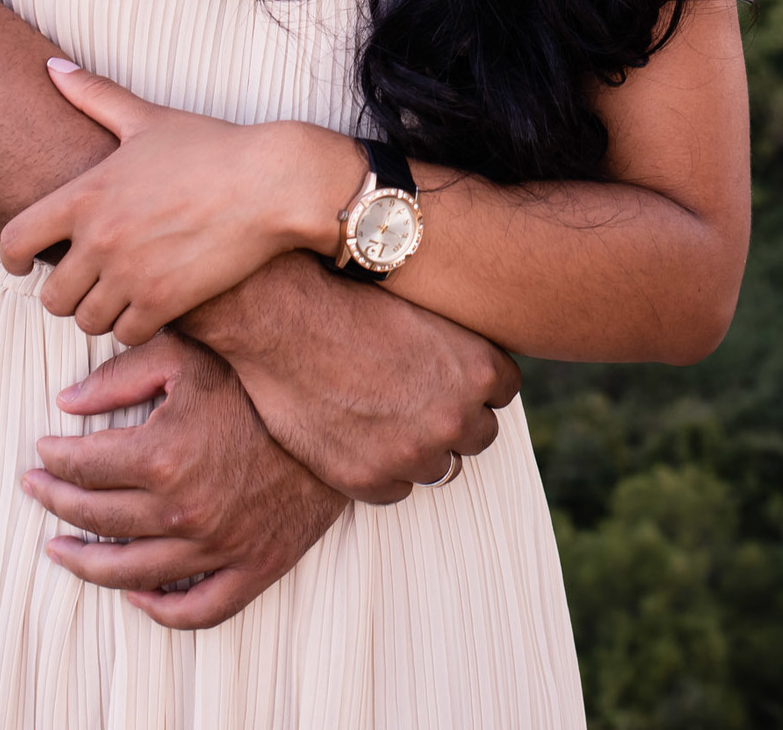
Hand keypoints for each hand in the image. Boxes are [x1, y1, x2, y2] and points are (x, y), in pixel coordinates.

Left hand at [0, 61, 364, 344]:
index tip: (23, 262)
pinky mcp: (164, 302)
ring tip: (115, 295)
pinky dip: (132, 326)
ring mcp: (130, 275)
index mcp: (86, 194)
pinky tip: (146, 307)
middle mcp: (100, 240)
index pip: (16, 240)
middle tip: (83, 281)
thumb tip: (51, 65)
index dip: (12, 257)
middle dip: (63, 291)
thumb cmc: (210, 148)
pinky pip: (126, 334)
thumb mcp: (146, 118)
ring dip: (97, 312)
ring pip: (86, 320)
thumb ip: (93, 95)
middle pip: (50, 295)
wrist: (270, 184)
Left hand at [23, 332, 346, 628]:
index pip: (83, 466)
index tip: (40, 451)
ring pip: (131, 572)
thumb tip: (65, 403)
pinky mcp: (254, 567)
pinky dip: (159, 609)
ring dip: (86, 563)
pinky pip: (197, 609)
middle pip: (97, 517)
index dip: (52, 459)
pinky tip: (134, 593)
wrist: (334, 406)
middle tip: (35, 491)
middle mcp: (184, 510)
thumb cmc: (253, 374)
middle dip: (56, 503)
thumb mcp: (183, 354)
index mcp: (162, 455)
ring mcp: (219, 546)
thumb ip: (118, 375)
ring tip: (60, 549)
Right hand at [184, 253, 520, 502]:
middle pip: (478, 434)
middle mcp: (454, 416)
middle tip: (414, 395)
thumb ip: (456, 342)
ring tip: (381, 413)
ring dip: (417, 446)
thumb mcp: (421, 306)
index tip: (449, 373)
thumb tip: (471, 364)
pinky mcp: (368, 478)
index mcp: (477, 368)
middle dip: (452, 417)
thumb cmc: (344, 294)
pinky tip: (356, 434)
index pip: (504, 390)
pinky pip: (393, 489)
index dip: (473, 381)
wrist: (278, 313)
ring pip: (437, 466)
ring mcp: (412, 453)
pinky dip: (379, 467)